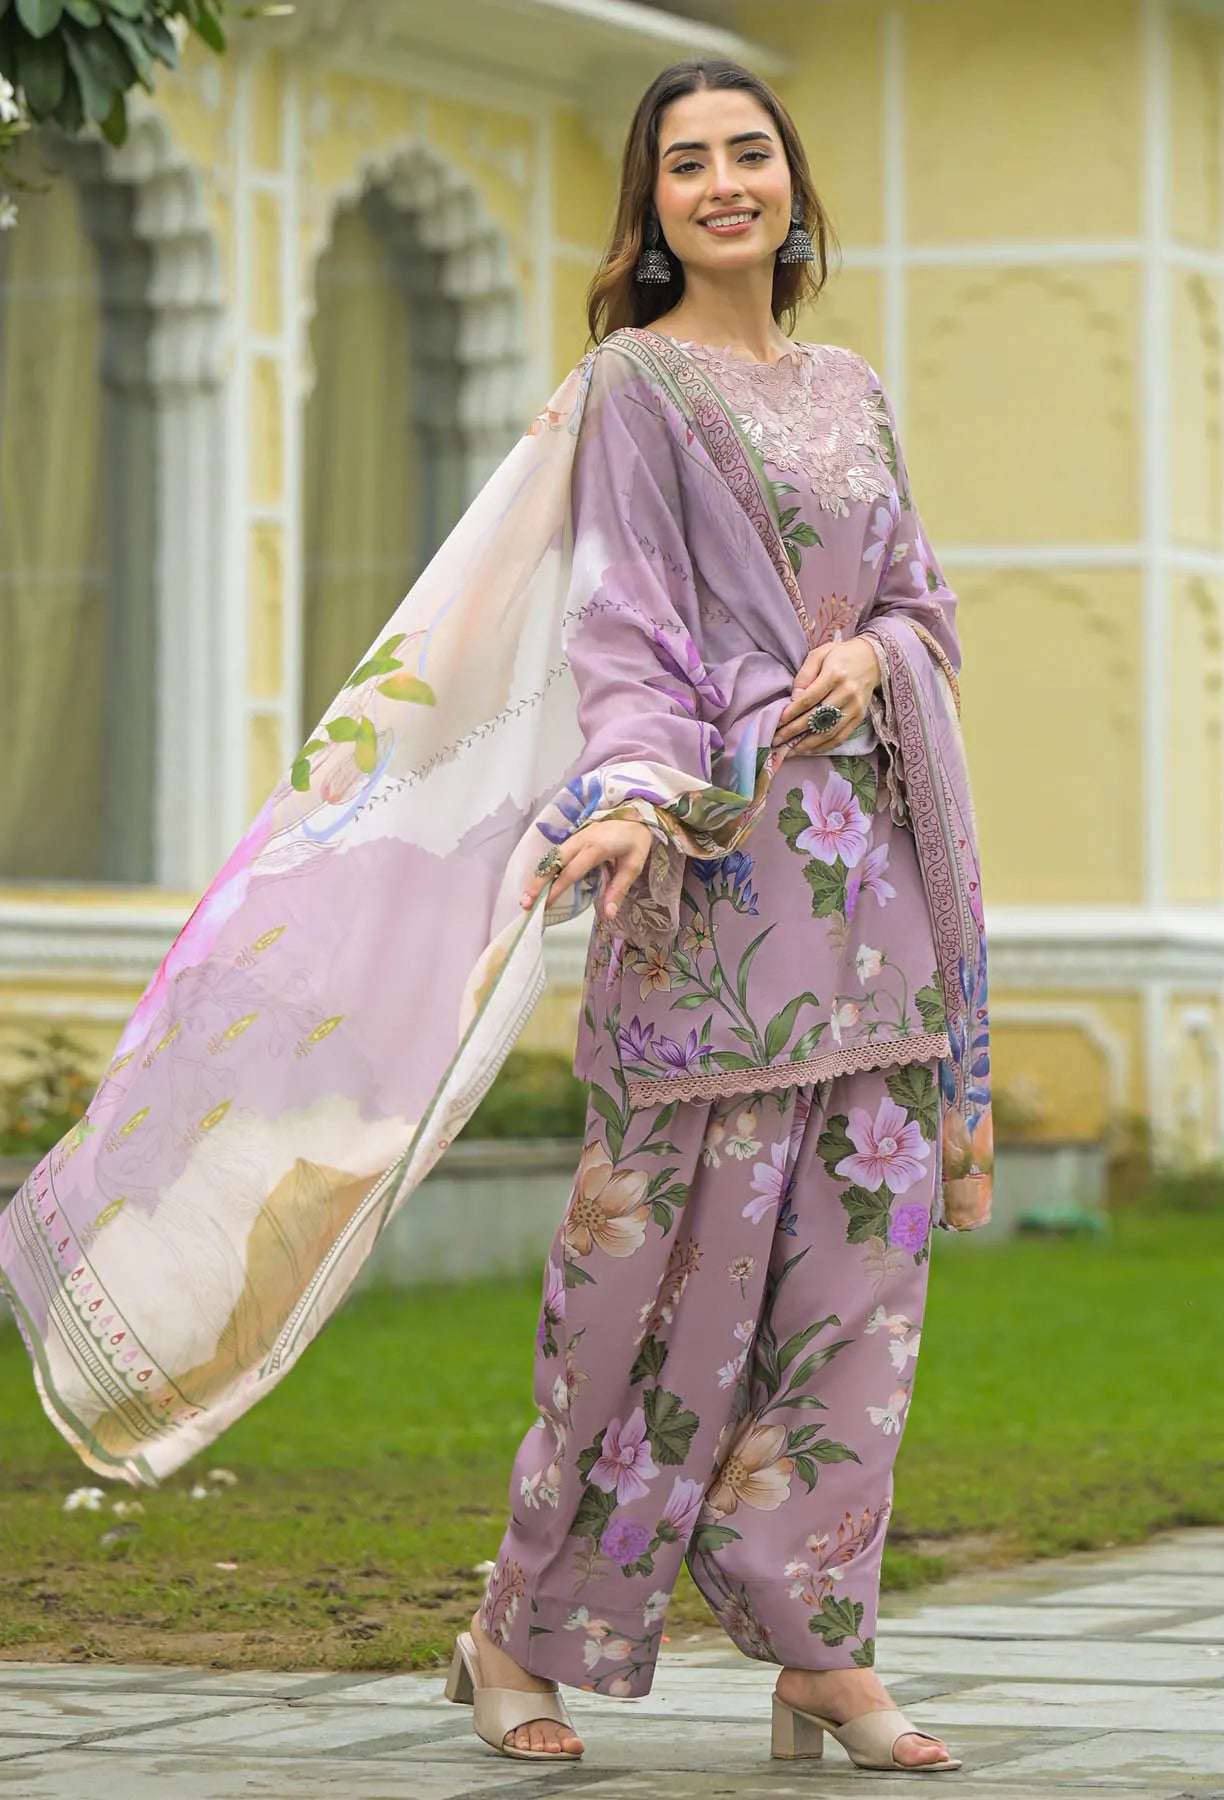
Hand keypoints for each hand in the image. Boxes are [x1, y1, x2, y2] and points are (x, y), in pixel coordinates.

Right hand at [521, 819, 653, 922]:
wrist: (637, 816)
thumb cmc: (635, 842)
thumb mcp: (633, 867)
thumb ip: (618, 890)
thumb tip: (608, 914)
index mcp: (596, 848)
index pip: (571, 872)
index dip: (557, 889)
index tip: (545, 905)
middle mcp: (581, 840)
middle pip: (553, 862)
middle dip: (537, 883)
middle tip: (524, 902)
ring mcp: (575, 837)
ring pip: (551, 857)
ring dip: (537, 876)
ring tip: (525, 897)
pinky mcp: (574, 838)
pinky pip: (555, 854)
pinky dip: (544, 869)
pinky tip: (537, 883)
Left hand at [773, 637, 881, 754]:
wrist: (872, 659)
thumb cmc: (841, 655)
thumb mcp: (819, 654)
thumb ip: (804, 674)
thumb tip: (794, 698)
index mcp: (834, 675)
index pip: (809, 698)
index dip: (792, 712)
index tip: (778, 722)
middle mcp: (847, 693)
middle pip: (817, 717)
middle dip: (794, 731)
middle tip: (776, 740)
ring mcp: (855, 708)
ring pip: (828, 732)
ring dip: (807, 744)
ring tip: (789, 750)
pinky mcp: (859, 717)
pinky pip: (840, 737)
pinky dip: (823, 747)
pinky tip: (808, 750)